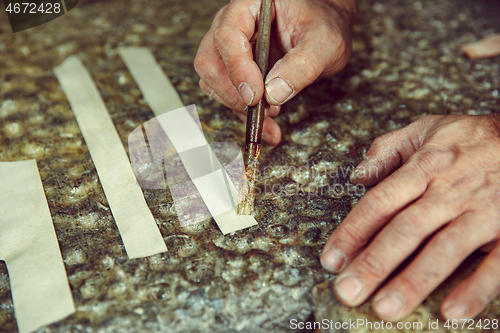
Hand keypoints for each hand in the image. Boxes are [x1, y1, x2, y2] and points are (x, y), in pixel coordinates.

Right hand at [194, 0, 356, 144]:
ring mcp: (230, 46)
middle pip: (209, 59)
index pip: (228, 35)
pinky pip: (226, 92)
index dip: (238, 68)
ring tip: (268, 117)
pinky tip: (265, 121)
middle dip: (231, 91)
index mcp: (251, 5)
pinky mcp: (233, 68)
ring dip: (235, 105)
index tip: (255, 95)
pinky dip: (241, 111)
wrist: (323, 34)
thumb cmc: (323, 27)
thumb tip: (274, 94)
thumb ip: (302, 66)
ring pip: (212, 79)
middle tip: (258, 109)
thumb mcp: (324, 43)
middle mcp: (233, 23)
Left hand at [321, 114, 499, 320]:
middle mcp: (449, 191)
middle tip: (348, 291)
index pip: (380, 202)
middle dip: (374, 262)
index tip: (331, 259)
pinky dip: (475, 287)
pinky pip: (497, 263)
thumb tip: (357, 175)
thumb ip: (389, 149)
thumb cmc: (474, 137)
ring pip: (443, 248)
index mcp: (425, 167)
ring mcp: (482, 211)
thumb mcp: (428, 128)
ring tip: (385, 307)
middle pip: (405, 230)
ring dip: (414, 280)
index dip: (353, 232)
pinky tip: (452, 312)